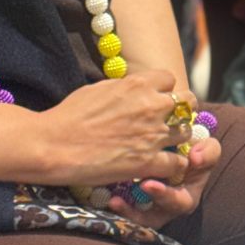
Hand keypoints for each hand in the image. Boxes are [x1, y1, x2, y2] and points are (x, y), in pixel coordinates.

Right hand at [34, 70, 196, 187]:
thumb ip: (123, 88)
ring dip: (178, 138)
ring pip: (187, 132)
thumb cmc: (70, 114)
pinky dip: (172, 166)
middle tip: (170, 121)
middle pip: (188, 102)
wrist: (55, 144)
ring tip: (165, 144)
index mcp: (137, 84)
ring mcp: (152, 135)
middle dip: (181, 110)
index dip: (164, 89)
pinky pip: (178, 163)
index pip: (170, 78)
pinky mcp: (148, 162)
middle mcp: (151, 106)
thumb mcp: (98, 88)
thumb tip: (132, 89)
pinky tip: (160, 166)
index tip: (157, 98)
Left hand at [108, 136, 220, 228]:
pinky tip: (106, 193)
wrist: (180, 148)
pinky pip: (124, 207)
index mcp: (185, 197)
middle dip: (135, 212)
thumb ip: (208, 153)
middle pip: (151, 218)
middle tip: (118, 201)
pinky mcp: (134, 200)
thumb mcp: (208, 149)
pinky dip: (116, 204)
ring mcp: (150, 205)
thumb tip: (194, 158)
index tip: (147, 184)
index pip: (177, 203)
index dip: (163, 196)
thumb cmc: (195, 150)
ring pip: (136, 218)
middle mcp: (165, 206)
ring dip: (123, 212)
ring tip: (112, 202)